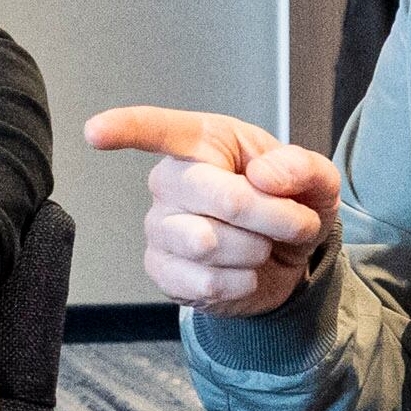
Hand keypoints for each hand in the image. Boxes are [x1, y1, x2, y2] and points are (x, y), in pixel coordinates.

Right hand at [86, 106, 337, 315]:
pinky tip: (244, 271)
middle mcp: (171, 180)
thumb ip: (301, 167)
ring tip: (262, 245)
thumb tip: (264, 176)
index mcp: (202, 143)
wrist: (287, 260)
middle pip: (220, 199)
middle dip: (273, 217)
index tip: (95, 132)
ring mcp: (160, 226)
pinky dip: (242, 282)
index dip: (125, 129)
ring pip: (211, 244)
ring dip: (257, 250)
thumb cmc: (289, 203)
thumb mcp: (314, 178)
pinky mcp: (162, 269)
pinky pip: (205, 281)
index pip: (157, 130)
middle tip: (296, 222)